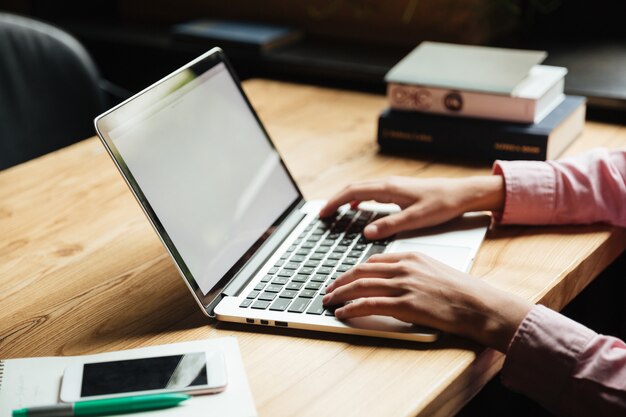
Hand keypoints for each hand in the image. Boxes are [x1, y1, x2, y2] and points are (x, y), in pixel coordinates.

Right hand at [319, 176, 504, 239]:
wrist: (462, 194)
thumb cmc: (442, 205)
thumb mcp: (416, 219)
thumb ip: (390, 226)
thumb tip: (367, 233)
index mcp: (389, 189)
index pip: (353, 192)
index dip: (335, 202)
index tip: (323, 213)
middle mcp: (388, 184)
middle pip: (353, 188)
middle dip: (336, 201)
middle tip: (323, 214)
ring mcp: (393, 186)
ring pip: (362, 189)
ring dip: (346, 199)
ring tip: (335, 211)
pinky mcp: (399, 191)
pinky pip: (372, 192)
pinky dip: (359, 199)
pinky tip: (359, 208)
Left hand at [322, 252, 531, 351]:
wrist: (479, 305)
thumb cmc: (463, 292)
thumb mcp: (435, 271)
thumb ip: (412, 272)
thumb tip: (394, 281)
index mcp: (411, 257)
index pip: (373, 261)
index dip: (354, 270)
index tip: (344, 277)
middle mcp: (404, 268)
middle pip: (361, 271)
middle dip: (340, 281)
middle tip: (328, 289)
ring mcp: (403, 285)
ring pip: (360, 286)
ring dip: (340, 294)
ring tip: (328, 301)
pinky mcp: (404, 305)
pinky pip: (369, 304)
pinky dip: (351, 308)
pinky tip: (342, 312)